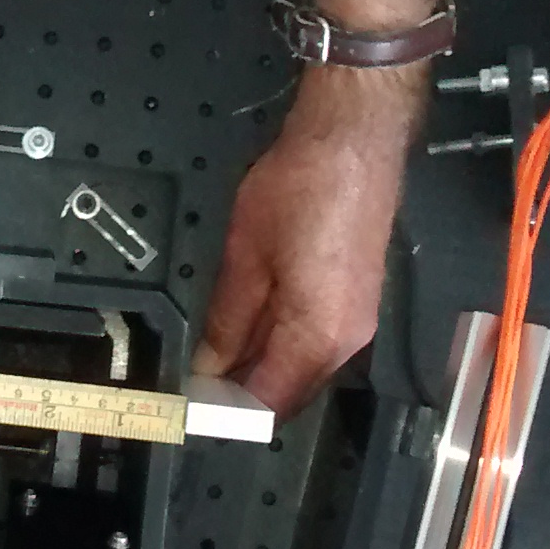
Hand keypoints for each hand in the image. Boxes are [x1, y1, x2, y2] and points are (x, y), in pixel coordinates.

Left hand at [194, 68, 419, 414]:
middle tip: (195, 380)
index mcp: (318, 337)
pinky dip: (281, 343)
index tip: (190, 404)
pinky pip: (316, 341)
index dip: (226, 409)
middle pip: (290, 390)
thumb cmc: (300, 188)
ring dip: (261, 366)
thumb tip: (207, 366)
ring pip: (303, 367)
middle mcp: (347, 341)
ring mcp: (359, 321)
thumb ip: (226, 321)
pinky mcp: (359, 300)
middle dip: (243, 392)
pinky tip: (250, 324)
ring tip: (215, 353)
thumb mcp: (246, 257)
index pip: (269, 401)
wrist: (355, 139)